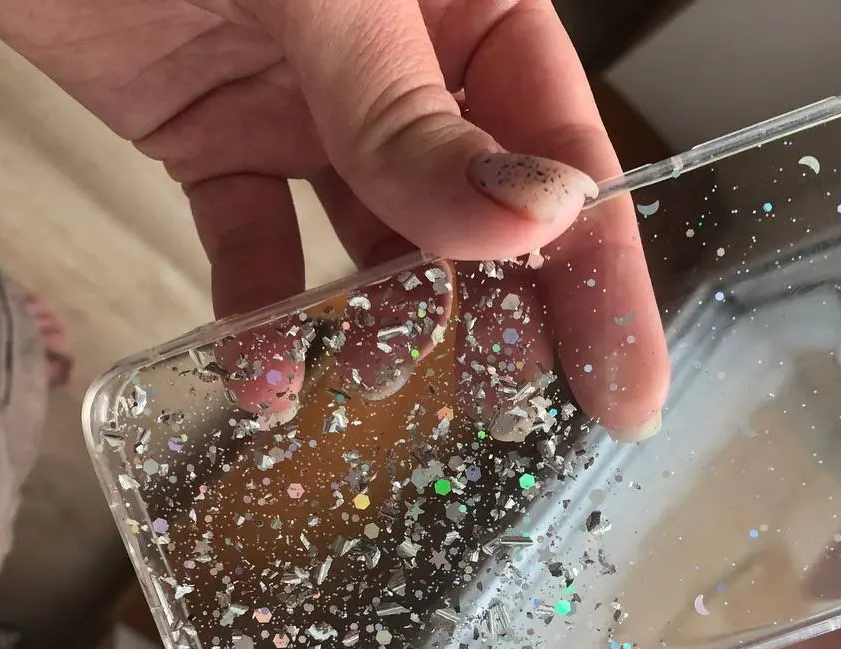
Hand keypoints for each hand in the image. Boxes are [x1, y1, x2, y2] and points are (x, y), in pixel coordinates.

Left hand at [0, 0, 668, 439]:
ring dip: (381, 328)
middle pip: (481, 217)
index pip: (562, 154)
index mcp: (471, 7)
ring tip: (375, 391)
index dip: (599, 279)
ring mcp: (314, 108)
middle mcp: (408, 66)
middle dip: (499, 321)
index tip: (625, 391)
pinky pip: (256, 244)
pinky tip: (266, 378)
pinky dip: (261, 315)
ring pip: (375, 244)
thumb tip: (533, 218)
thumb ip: (409, 109)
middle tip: (504, 416)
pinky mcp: (216, 138)